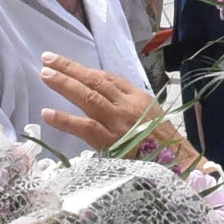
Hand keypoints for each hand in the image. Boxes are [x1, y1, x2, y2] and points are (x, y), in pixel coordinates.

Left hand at [38, 52, 191, 165]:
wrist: (179, 164)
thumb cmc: (165, 144)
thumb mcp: (152, 117)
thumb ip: (132, 107)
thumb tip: (110, 101)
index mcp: (137, 98)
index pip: (108, 78)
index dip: (85, 70)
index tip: (66, 64)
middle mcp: (126, 105)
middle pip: (94, 81)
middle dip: (70, 68)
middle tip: (47, 58)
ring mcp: (117, 122)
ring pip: (87, 96)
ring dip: (64, 84)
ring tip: (45, 74)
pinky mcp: (110, 141)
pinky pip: (84, 127)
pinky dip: (65, 119)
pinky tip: (47, 113)